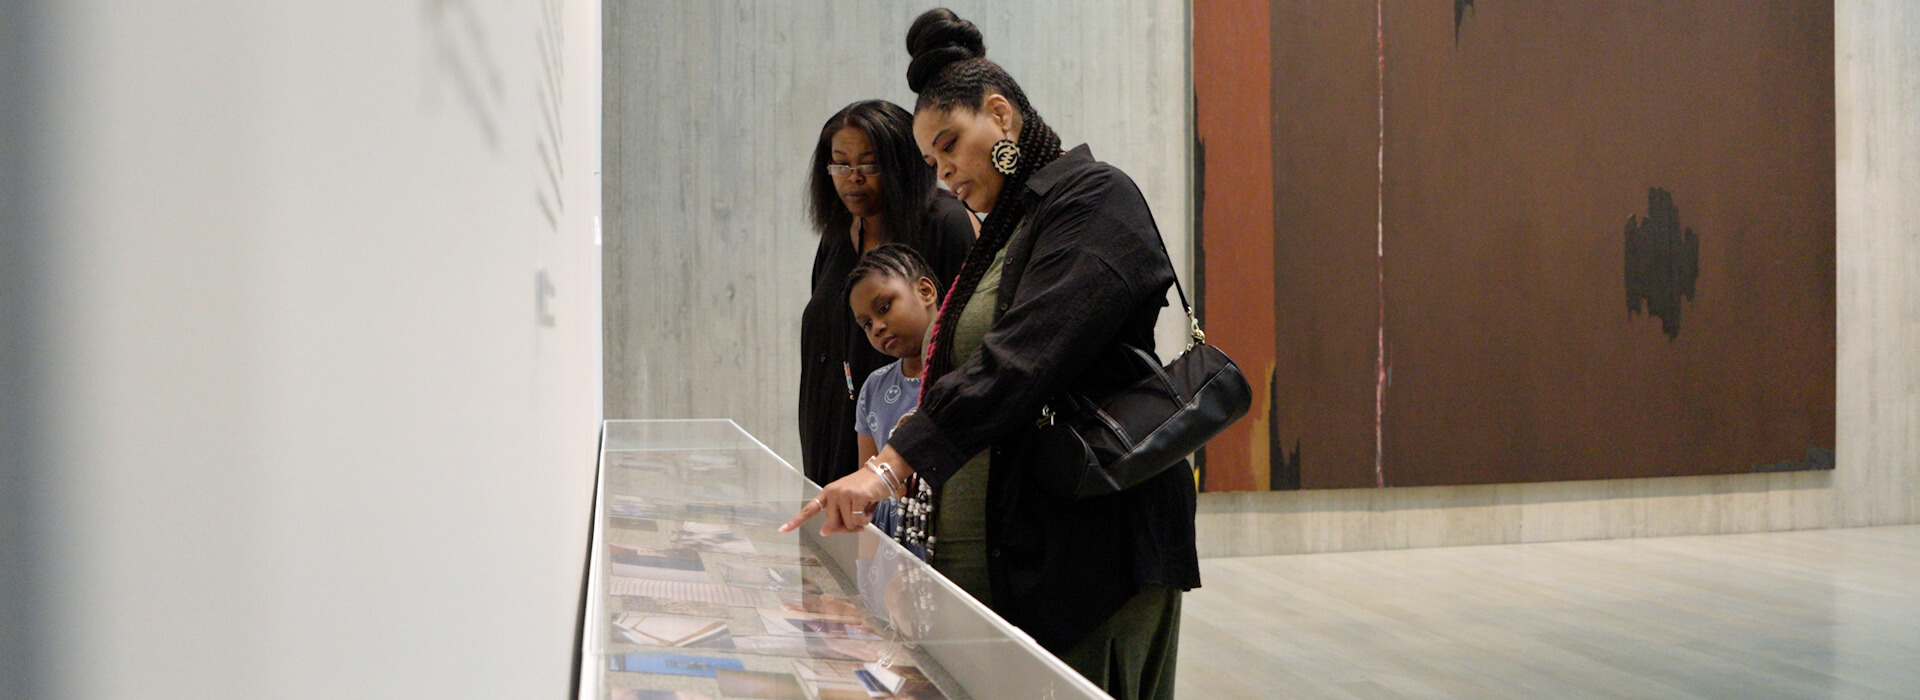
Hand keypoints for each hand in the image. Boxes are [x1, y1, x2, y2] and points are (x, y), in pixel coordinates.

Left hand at [780, 465, 895, 534]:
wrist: (883, 472)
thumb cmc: (866, 491)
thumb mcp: (849, 504)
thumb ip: (838, 518)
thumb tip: (825, 532)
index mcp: (828, 493)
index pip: (810, 509)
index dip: (796, 521)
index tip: (782, 530)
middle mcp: (832, 493)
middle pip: (831, 525)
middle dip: (845, 529)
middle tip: (857, 522)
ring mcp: (843, 494)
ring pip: (847, 525)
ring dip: (859, 523)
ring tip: (865, 508)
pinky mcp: (856, 496)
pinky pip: (858, 521)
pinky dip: (866, 520)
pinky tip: (870, 508)